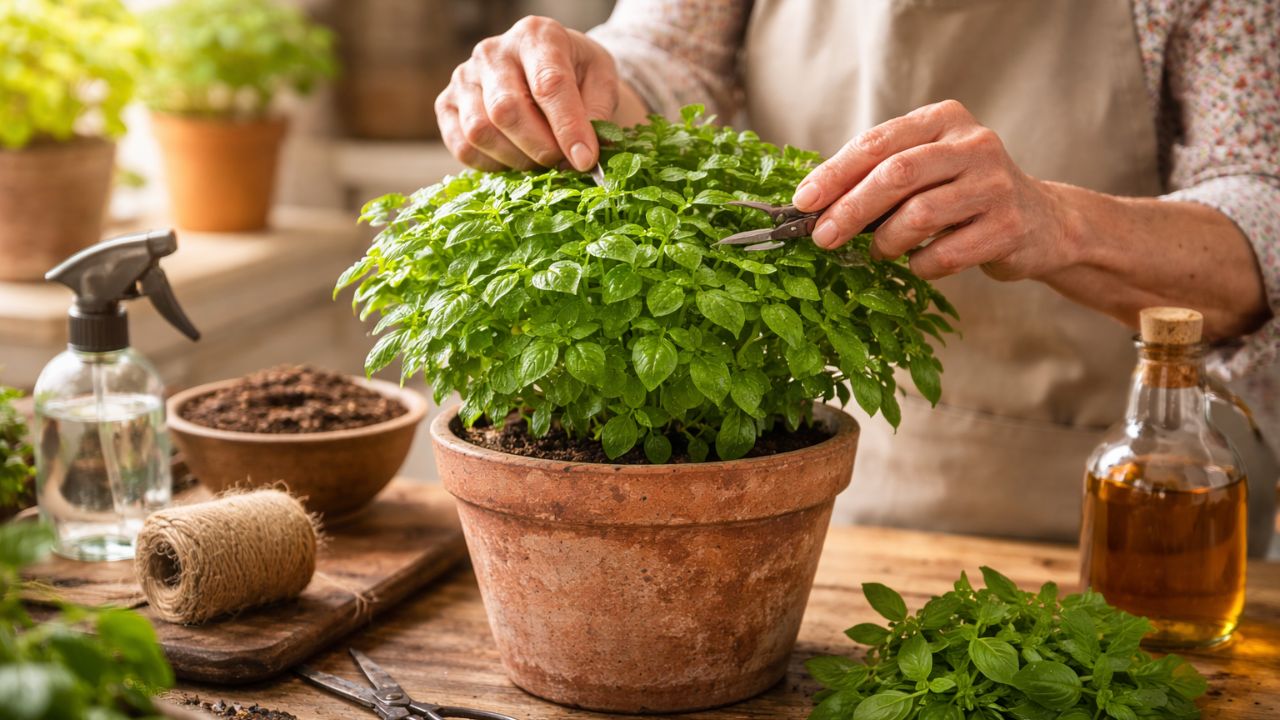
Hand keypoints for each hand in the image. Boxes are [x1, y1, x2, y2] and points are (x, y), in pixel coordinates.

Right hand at [436, 16, 620, 171]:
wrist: (544, 68)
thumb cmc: (576, 73)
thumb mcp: (601, 81)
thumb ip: (597, 113)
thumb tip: (583, 154)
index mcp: (536, 36)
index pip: (549, 84)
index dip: (568, 127)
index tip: (585, 160)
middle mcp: (492, 51)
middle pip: (507, 110)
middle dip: (540, 148)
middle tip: (563, 164)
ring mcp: (464, 77)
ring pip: (480, 131)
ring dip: (516, 159)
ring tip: (541, 161)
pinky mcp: (446, 103)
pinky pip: (462, 146)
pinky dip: (492, 164)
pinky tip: (515, 160)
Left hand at [791, 100, 1072, 281]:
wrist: (1044, 222)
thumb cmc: (964, 195)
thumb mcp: (928, 168)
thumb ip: (880, 174)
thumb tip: (812, 202)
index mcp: (944, 120)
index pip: (877, 142)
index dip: (835, 173)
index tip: (803, 201)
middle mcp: (974, 144)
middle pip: (895, 175)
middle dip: (849, 210)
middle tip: (822, 237)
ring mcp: (995, 185)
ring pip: (918, 215)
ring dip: (885, 242)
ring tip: (878, 251)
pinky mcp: (1009, 227)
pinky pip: (945, 254)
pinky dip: (920, 265)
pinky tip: (919, 263)